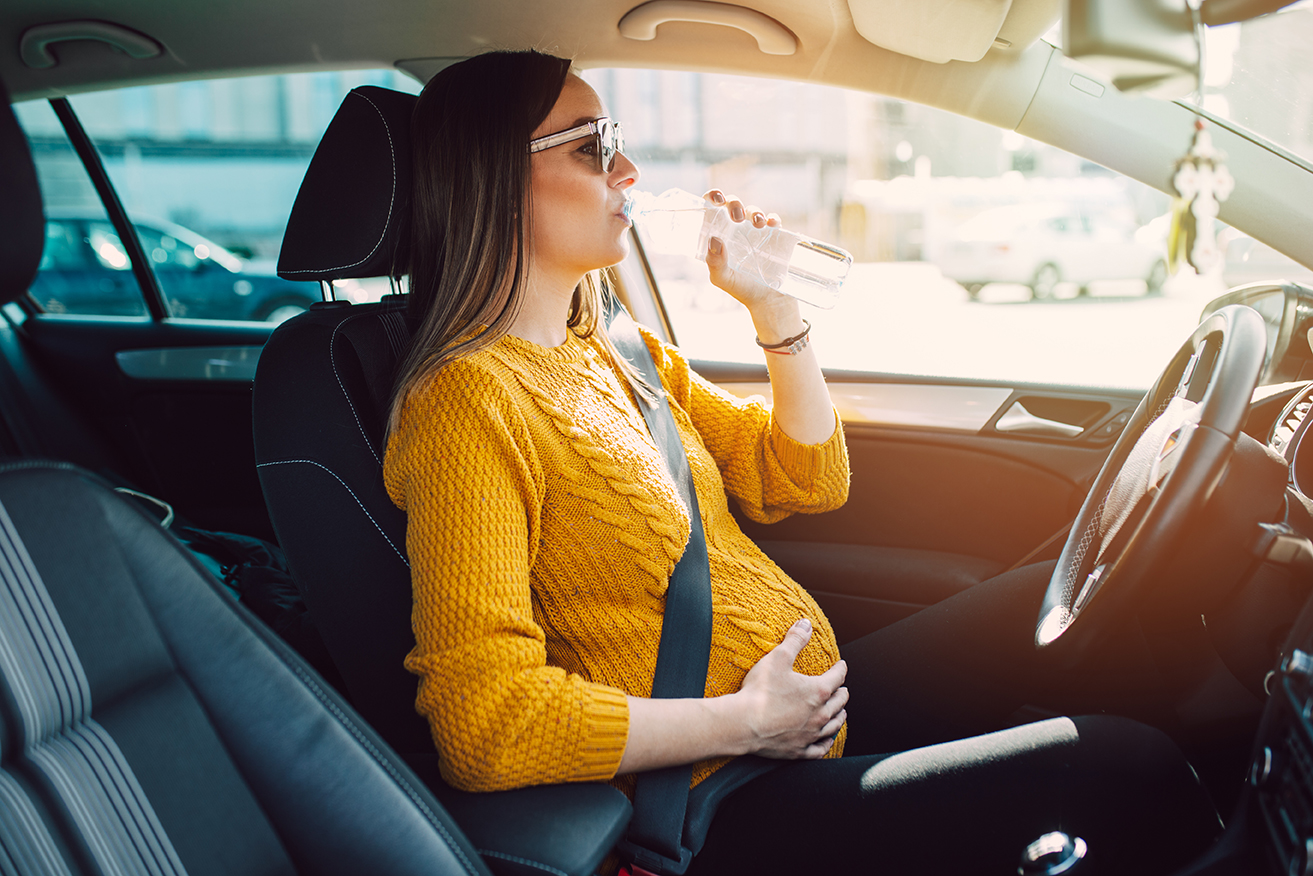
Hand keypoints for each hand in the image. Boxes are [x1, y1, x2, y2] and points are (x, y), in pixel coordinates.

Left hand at [701, 189, 792, 317]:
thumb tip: (714, 239)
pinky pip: (773, 220)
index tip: (716, 198)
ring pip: (753, 210)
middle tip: (736, 216)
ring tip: (758, 224)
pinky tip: (772, 224)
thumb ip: (715, 263)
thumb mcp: (723, 279)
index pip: (712, 210)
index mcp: (720, 236)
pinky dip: (773, 218)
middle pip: (733, 205)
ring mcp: (756, 232)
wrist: (770, 301)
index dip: (712, 198)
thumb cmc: (742, 289)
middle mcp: (736, 230)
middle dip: (734, 203)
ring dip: (754, 211)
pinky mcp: (775, 236)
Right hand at [733, 618, 847, 758]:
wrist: (742, 724)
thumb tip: (806, 624)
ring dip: (839, 717)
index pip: (837, 677)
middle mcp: (819, 715)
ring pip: (833, 726)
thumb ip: (794, 640)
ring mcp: (810, 734)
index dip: (840, 669)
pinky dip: (826, 744)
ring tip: (841, 713)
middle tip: (841, 688)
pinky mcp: (799, 750)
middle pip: (838, 703)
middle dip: (841, 693)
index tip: (841, 665)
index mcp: (818, 691)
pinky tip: (827, 741)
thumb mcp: (777, 658)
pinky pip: (820, 749)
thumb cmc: (759, 692)